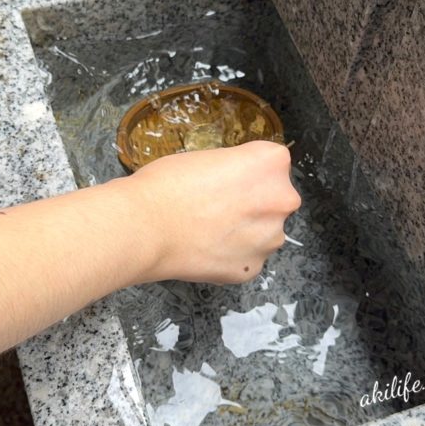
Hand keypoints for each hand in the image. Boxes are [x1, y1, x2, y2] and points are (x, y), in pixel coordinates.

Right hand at [116, 140, 300, 284]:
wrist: (143, 228)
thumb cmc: (166, 185)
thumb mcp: (207, 157)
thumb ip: (236, 169)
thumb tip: (237, 186)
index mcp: (270, 163)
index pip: (272, 163)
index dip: (246, 170)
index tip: (226, 177)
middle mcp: (281, 200)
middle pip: (274, 199)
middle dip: (253, 203)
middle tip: (217, 207)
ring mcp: (269, 239)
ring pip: (263, 232)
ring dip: (245, 232)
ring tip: (207, 231)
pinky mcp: (253, 268)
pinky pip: (247, 258)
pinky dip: (231, 256)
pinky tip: (205, 249)